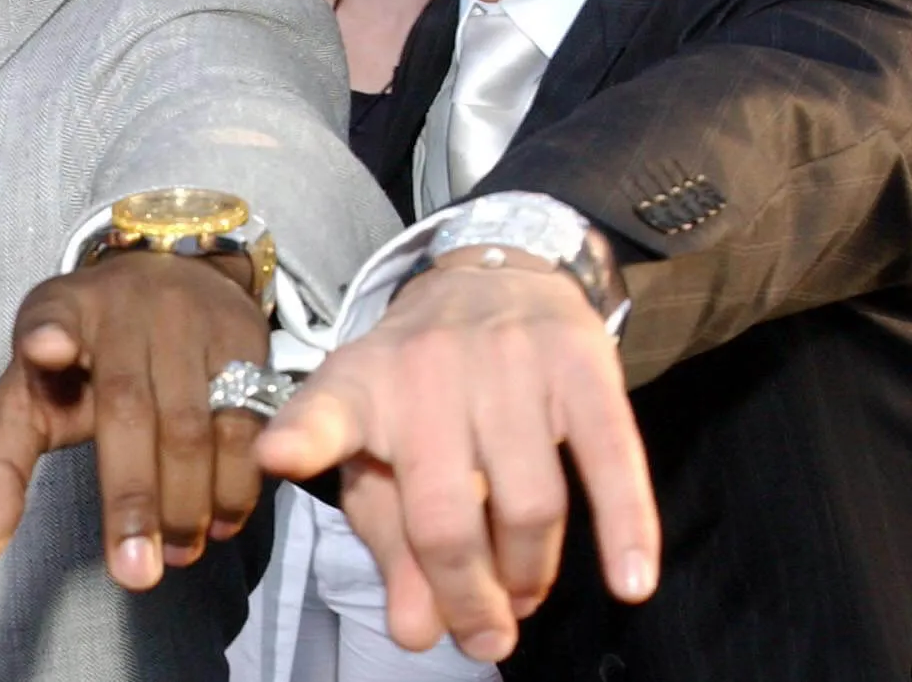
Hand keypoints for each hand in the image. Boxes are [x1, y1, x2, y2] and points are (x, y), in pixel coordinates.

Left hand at [0, 253, 269, 588]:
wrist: (175, 277)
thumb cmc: (88, 355)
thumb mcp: (35, 389)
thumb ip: (4, 463)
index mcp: (61, 311)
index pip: (47, 316)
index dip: (47, 332)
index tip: (44, 349)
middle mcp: (125, 306)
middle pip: (127, 405)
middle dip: (131, 495)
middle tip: (134, 575)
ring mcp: (189, 318)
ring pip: (192, 421)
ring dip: (189, 500)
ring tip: (179, 554)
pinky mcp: (243, 337)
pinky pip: (246, 418)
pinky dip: (237, 477)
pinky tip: (223, 520)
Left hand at [256, 258, 657, 662]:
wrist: (493, 276)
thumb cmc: (422, 385)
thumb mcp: (382, 449)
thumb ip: (391, 544)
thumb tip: (419, 632)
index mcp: (361, 388)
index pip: (323, 412)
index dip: (301, 437)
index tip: (279, 457)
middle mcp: (427, 369)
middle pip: (445, 517)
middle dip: (467, 599)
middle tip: (484, 635)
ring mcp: (507, 361)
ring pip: (529, 504)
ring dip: (531, 574)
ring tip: (525, 594)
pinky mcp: (579, 361)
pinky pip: (610, 458)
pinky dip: (626, 526)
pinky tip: (631, 581)